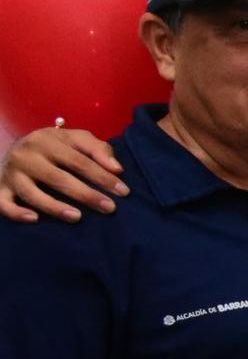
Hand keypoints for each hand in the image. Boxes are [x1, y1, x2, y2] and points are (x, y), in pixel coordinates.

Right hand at [1, 126, 126, 222]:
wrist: (15, 147)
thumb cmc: (54, 147)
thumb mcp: (76, 139)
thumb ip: (98, 149)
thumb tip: (117, 169)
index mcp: (47, 141)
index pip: (79, 161)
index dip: (102, 177)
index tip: (123, 192)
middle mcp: (27, 156)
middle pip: (58, 178)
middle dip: (86, 194)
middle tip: (109, 208)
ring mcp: (11, 173)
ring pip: (31, 192)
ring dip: (54, 207)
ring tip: (77, 217)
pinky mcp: (0, 188)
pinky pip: (3, 203)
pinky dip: (17, 212)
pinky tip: (35, 219)